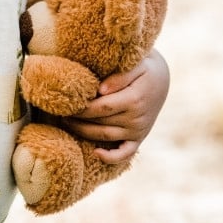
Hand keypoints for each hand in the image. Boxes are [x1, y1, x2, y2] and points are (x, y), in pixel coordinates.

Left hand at [61, 49, 170, 164]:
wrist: (163, 79)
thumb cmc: (144, 68)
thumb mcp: (137, 64)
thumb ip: (120, 76)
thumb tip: (100, 90)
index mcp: (135, 99)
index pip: (101, 107)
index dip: (82, 108)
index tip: (66, 103)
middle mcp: (137, 118)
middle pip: (99, 123)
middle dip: (77, 118)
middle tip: (59, 112)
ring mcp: (138, 131)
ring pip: (105, 136)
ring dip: (83, 132)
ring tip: (66, 122)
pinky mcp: (139, 139)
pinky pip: (124, 154)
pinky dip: (110, 158)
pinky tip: (95, 153)